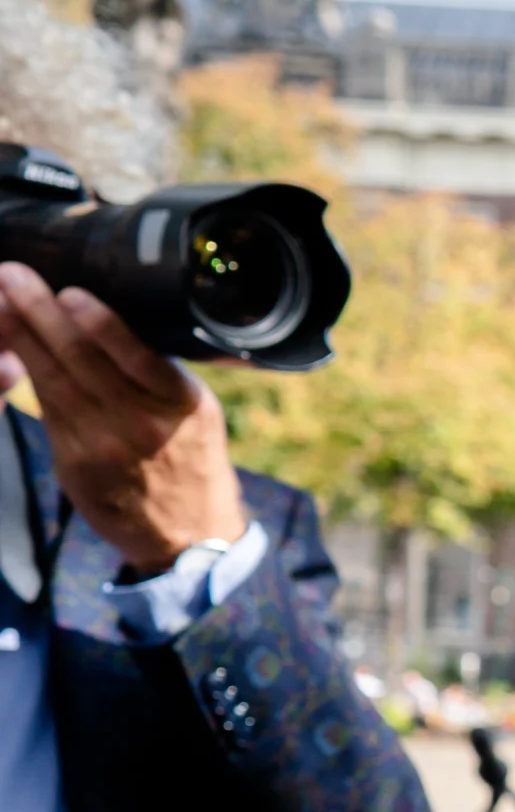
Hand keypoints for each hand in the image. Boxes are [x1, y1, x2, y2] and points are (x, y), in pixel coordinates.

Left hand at [0, 262, 247, 574]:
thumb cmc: (193, 462)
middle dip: (43, 312)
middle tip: (14, 275)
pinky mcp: (75, 461)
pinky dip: (26, 372)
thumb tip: (114, 324)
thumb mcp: (198, 414)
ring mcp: (104, 444)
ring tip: (3, 299)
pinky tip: (13, 346)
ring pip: (54, 379)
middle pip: (83, 359)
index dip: (97, 322)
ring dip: (23, 335)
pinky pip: (46, 408)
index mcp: (183, 404)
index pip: (134, 354)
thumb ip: (161, 375)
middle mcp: (143, 424)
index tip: (70, 290)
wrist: (189, 536)